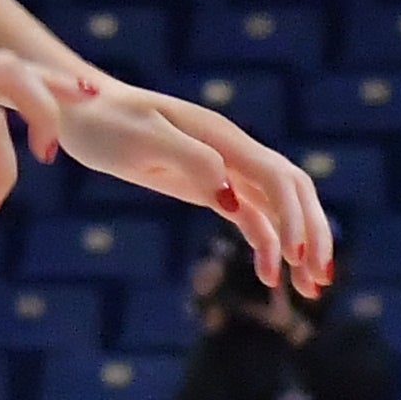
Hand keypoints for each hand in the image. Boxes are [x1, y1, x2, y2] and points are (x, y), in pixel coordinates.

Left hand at [62, 75, 333, 295]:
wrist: (81, 110)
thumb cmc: (105, 122)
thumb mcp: (141, 139)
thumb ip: (189, 160)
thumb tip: (231, 194)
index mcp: (223, 138)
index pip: (278, 177)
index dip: (295, 217)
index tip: (297, 258)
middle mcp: (234, 151)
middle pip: (294, 191)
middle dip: (313, 234)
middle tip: (318, 281)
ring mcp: (225, 169)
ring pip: (280, 207)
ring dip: (300, 245)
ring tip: (309, 289)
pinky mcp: (211, 186)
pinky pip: (253, 216)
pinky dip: (268, 245)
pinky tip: (269, 277)